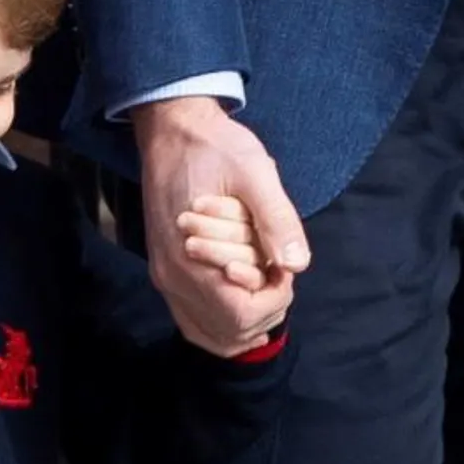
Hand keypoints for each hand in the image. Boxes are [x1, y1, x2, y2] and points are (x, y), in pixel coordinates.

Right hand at [133, 97, 308, 355]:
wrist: (172, 129)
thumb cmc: (215, 147)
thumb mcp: (255, 172)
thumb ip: (276, 220)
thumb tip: (297, 265)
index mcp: (191, 257)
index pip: (240, 315)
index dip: (274, 299)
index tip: (284, 267)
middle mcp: (173, 277)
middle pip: (228, 332)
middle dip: (265, 310)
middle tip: (279, 274)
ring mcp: (166, 277)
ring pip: (210, 333)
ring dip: (246, 323)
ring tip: (267, 290)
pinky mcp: (166, 271)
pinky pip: (192, 319)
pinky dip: (222, 325)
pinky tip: (246, 308)